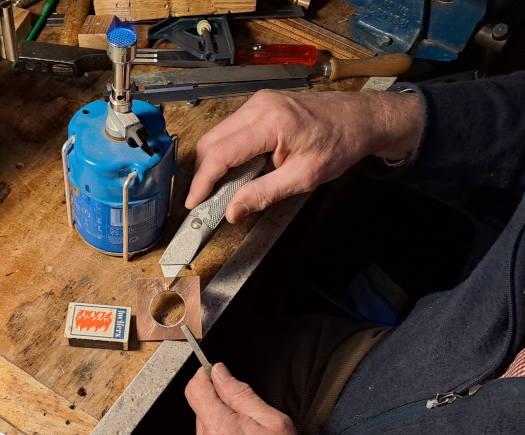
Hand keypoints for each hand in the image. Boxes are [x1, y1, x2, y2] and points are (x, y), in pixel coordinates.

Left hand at [185, 363, 351, 434]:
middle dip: (222, 405)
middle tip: (253, 417)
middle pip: (202, 410)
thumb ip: (240, 393)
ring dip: (225, 427)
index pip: (194, 389)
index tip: (217, 373)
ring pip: (207, 431)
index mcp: (218, 430)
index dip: (205, 376)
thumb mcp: (274, 422)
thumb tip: (220, 373)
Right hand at [186, 89, 423, 221]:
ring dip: (215, 163)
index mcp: (271, 122)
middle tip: (206, 199)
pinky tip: (238, 170)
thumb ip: (265, 194)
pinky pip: (231, 129)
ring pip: (218, 135)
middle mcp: (259, 106)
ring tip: (224, 188)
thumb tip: (234, 210)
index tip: (194, 201)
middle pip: (212, 141)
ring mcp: (258, 102)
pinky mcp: (260, 105)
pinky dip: (227, 152)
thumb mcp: (304, 177)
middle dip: (204, 173)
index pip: (221, 153)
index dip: (203, 181)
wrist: (361, 118)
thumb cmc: (340, 142)